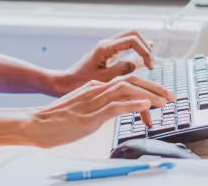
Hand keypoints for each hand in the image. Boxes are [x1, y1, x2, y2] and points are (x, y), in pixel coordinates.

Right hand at [29, 75, 173, 147]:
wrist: (36, 124)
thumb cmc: (57, 121)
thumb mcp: (82, 110)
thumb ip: (98, 106)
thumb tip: (114, 109)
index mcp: (95, 87)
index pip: (126, 82)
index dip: (146, 87)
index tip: (161, 96)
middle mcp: (97, 89)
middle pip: (131, 81)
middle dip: (154, 87)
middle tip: (171, 96)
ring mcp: (94, 100)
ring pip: (127, 90)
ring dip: (149, 95)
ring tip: (165, 102)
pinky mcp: (91, 114)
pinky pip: (115, 106)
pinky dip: (133, 104)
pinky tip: (146, 106)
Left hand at [56, 29, 154, 94]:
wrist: (66, 82)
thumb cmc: (80, 82)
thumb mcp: (102, 79)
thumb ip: (119, 70)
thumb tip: (135, 64)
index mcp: (105, 48)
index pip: (132, 39)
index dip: (144, 51)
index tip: (149, 66)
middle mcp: (107, 43)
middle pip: (133, 33)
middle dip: (145, 45)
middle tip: (150, 62)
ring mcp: (108, 46)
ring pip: (130, 36)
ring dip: (141, 46)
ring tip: (149, 60)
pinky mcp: (108, 52)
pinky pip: (125, 44)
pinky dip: (136, 49)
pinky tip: (142, 58)